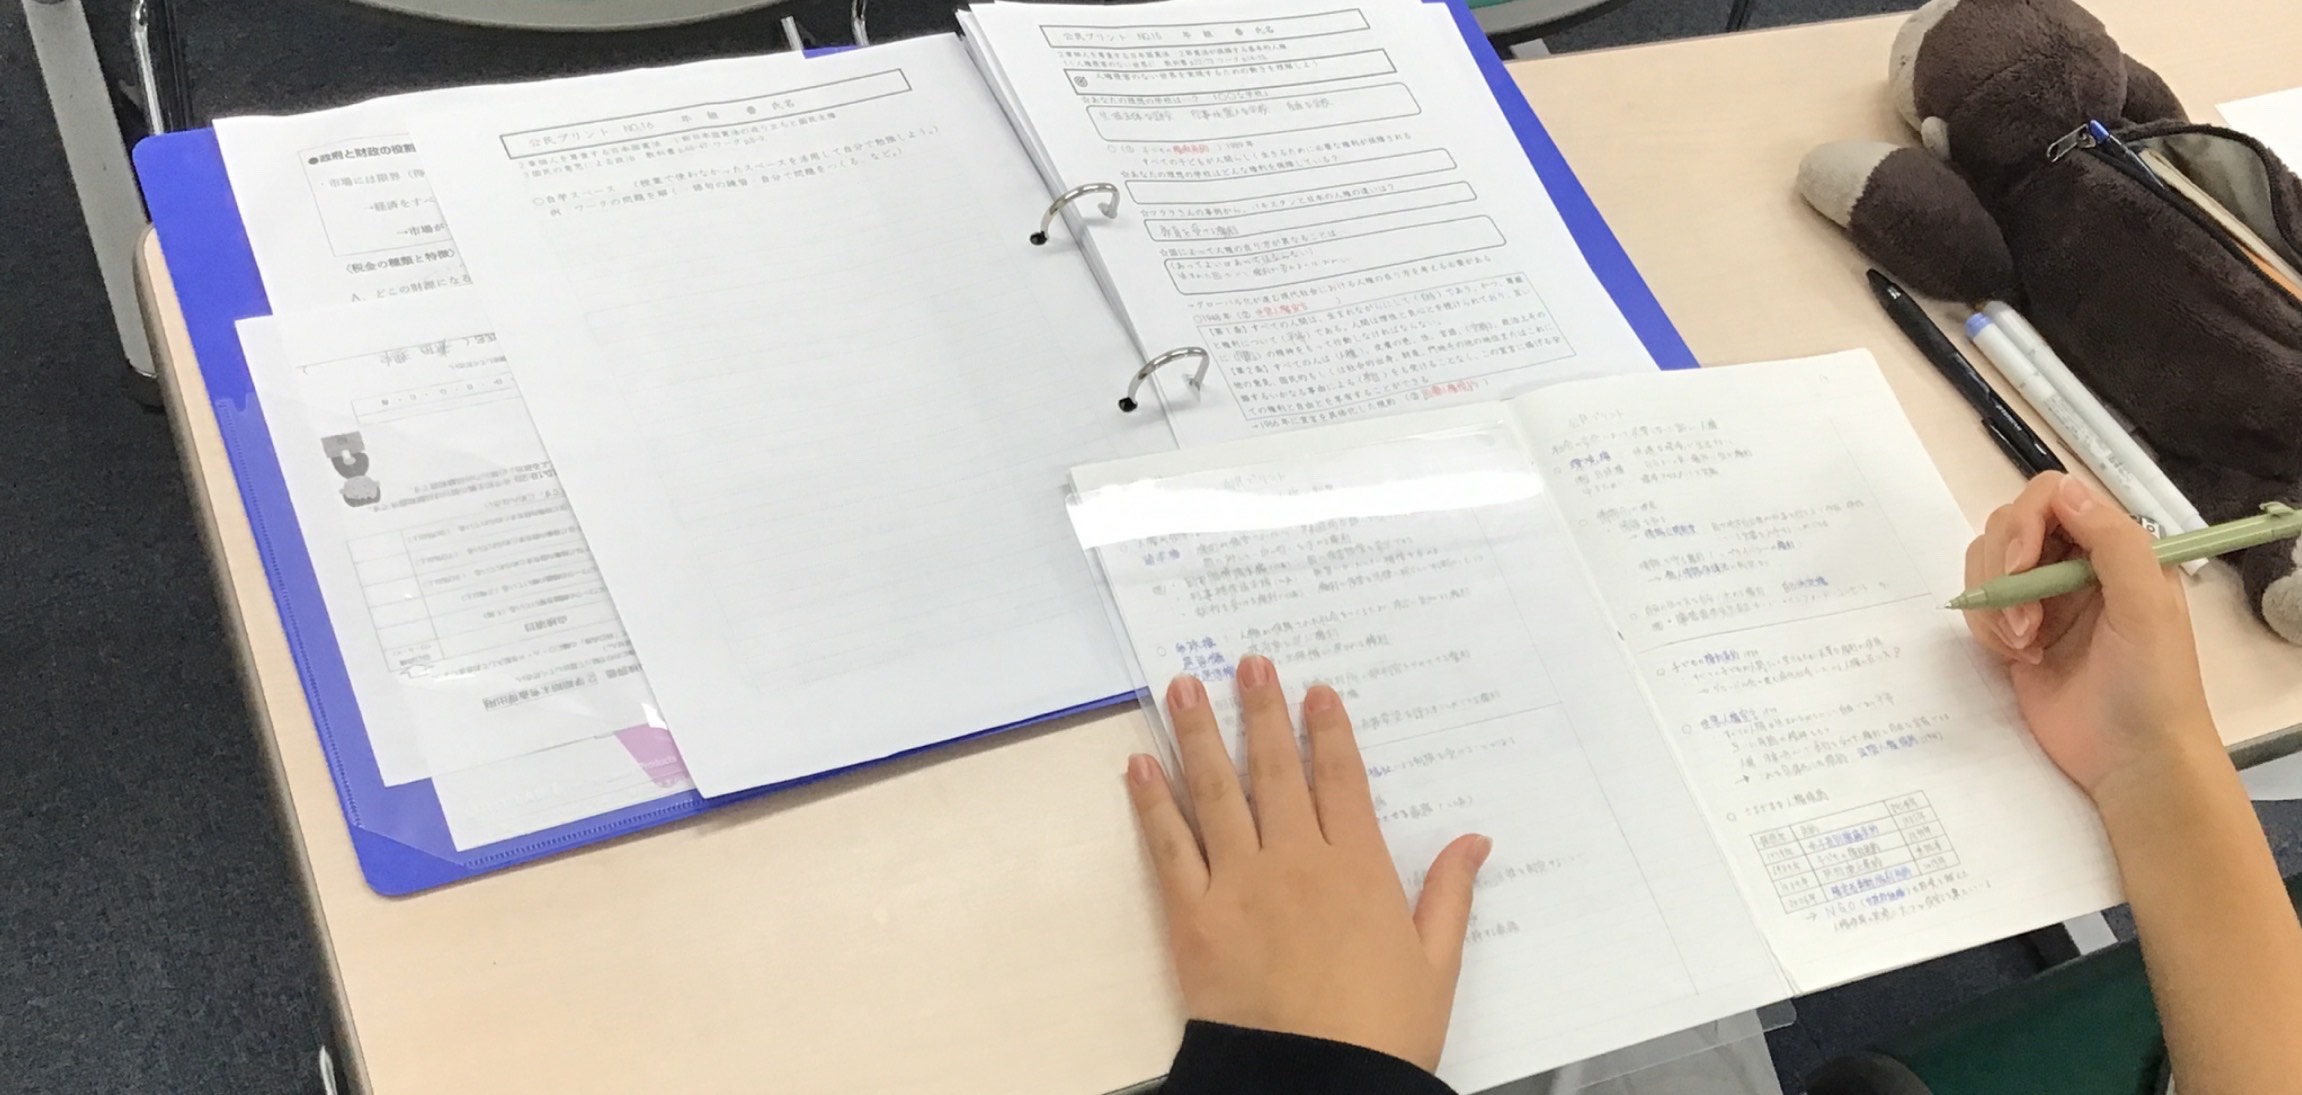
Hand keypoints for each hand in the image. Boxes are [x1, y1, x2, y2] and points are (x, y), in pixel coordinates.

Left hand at [1124, 654, 1490, 1071]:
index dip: (1326, 730)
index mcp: (1358, 868)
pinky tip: (1140, 765)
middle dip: (1261, 711)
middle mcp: (1297, 861)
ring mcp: (1241, 884)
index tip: (1313, 690)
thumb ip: (1449, 894)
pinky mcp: (1194, 917)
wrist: (1316, 1082)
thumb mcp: (1436, 964)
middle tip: (1246, 662)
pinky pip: (1170, 847)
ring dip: (1198, 734)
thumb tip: (1474, 839)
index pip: (1339, 779)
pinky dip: (1153, 803)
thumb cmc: (1383, 1030)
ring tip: (1183, 688)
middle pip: (1275, 770)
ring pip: (1216, 792)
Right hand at [1962, 473, 2219, 799]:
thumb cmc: (2154, 685)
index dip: (2026, 523)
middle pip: (2008, 526)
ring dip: (1994, 603)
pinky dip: (1986, 629)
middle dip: (2004, 570)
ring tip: (2024, 643)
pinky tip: (2020, 658)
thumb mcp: (2147, 608)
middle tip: (2026, 621)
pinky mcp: (2015, 634)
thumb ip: (2114, 543)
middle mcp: (2074, 566)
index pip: (2052, 498)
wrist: (2133, 761)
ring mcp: (2042, 600)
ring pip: (1985, 564)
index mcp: (2114, 550)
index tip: (2023, 567)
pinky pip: (1978, 608)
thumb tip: (2064, 489)